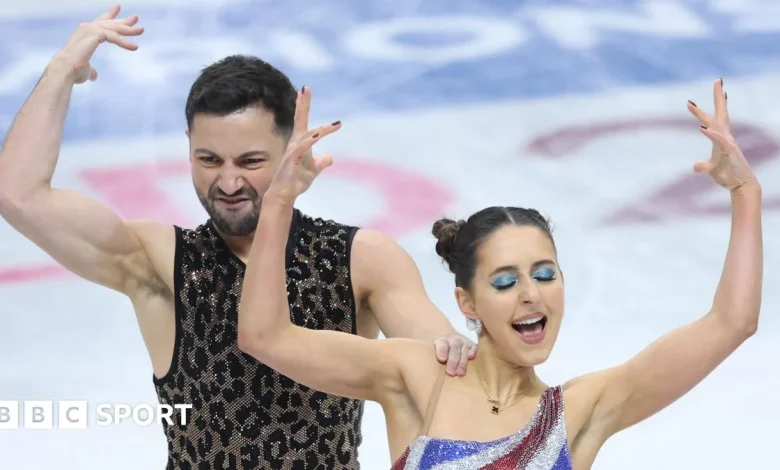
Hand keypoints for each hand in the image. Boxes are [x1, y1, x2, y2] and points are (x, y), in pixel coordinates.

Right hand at [52, 5, 143, 83]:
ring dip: (129, 30)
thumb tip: (94, 75)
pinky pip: (114, 37)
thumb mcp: (86, 69)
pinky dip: (125, 42)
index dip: (110, 15)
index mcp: (85, 33)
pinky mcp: (94, 34)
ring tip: (141, 30)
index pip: (100, 22)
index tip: (118, 7)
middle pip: (109, 22)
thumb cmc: (73, 71)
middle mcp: (86, 28)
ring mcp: (90, 29)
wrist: (65, 70)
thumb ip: (92, 70)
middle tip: (136, 17)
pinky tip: (135, 47)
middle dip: (123, 20)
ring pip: (114, 28)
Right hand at [266, 86, 341, 203]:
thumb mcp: (314, 170)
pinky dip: (309, 142)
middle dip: (303, 104)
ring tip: (328, 121)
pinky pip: (301, 149)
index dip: (303, 106)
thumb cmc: (296, 181)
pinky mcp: (292, 161)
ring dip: (317, 127)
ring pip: (305, 135)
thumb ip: (322, 162)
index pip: (303, 121)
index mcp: (300, 143)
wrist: (285, 195)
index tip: (305, 90)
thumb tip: (330, 158)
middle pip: (300, 120)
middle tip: (305, 88)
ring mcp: (293, 152)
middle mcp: (295, 143)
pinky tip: (317, 136)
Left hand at [434, 333, 477, 376]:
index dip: (442, 351)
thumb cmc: (440, 352)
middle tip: (450, 373)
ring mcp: (463, 342)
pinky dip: (473, 351)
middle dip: (452, 361)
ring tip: (460, 373)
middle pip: (453, 349)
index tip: (441, 359)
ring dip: (462, 362)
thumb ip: (431, 359)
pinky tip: (472, 357)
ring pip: (463, 351)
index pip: (441, 344)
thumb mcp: (433, 352)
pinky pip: (473, 347)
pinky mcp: (471, 345)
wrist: (450, 340)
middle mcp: (453, 340)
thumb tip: (424, 373)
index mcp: (441, 341)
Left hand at [687, 78, 757, 190]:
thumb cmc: (727, 175)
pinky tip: (702, 128)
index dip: (703, 110)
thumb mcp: (710, 169)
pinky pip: (719, 141)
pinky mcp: (730, 152)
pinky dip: (711, 134)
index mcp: (721, 138)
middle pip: (721, 113)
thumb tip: (695, 166)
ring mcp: (728, 143)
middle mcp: (726, 137)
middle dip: (719, 97)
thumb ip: (702, 165)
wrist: (740, 185)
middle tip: (718, 80)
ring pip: (718, 124)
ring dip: (706, 113)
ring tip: (695, 103)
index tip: (693, 100)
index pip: (712, 120)